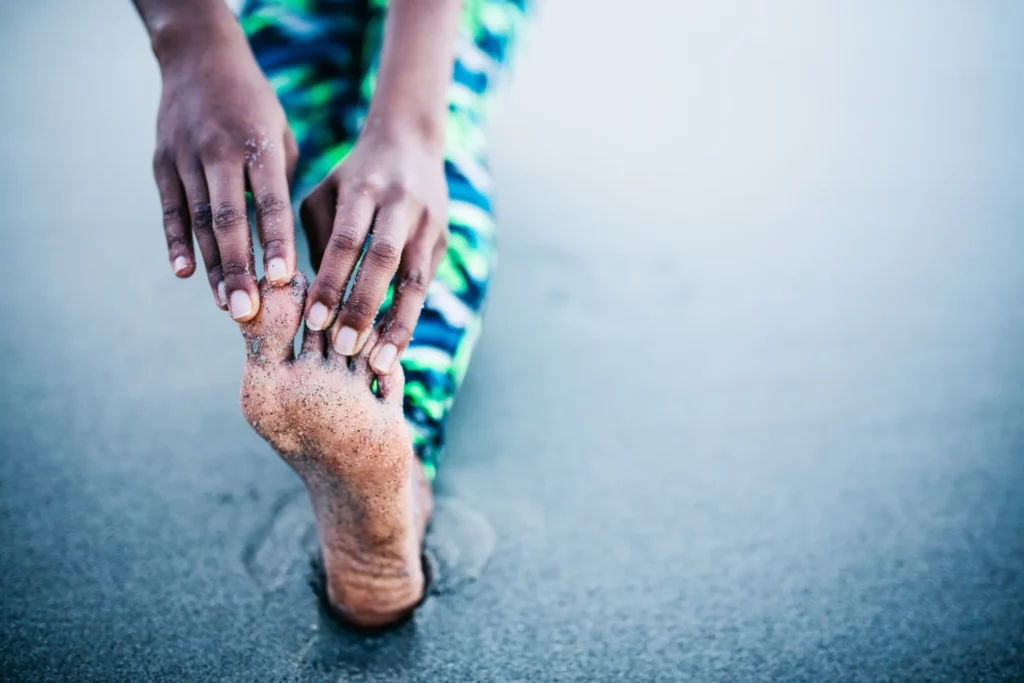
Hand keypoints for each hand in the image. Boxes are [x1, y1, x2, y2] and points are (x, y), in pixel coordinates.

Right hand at [151, 14, 297, 320]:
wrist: (198, 56)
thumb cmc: (254, 105)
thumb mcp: (281, 134)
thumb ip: (282, 183)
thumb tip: (285, 240)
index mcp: (258, 143)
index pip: (270, 200)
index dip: (275, 242)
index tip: (281, 281)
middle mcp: (219, 151)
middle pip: (229, 220)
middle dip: (239, 268)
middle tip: (250, 312)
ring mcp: (186, 157)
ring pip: (199, 221)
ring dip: (213, 266)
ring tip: (227, 304)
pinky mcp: (161, 163)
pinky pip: (170, 209)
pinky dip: (176, 242)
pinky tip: (185, 273)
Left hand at [300, 124, 448, 373]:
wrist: (412, 143)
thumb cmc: (353, 177)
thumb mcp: (325, 193)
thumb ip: (317, 238)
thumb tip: (311, 292)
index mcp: (365, 189)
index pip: (347, 240)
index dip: (331, 281)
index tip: (314, 321)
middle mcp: (401, 206)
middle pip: (384, 261)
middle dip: (364, 307)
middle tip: (344, 349)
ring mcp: (428, 225)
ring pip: (414, 280)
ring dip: (397, 324)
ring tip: (380, 364)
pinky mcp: (442, 242)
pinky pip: (424, 287)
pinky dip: (408, 318)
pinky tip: (393, 349)